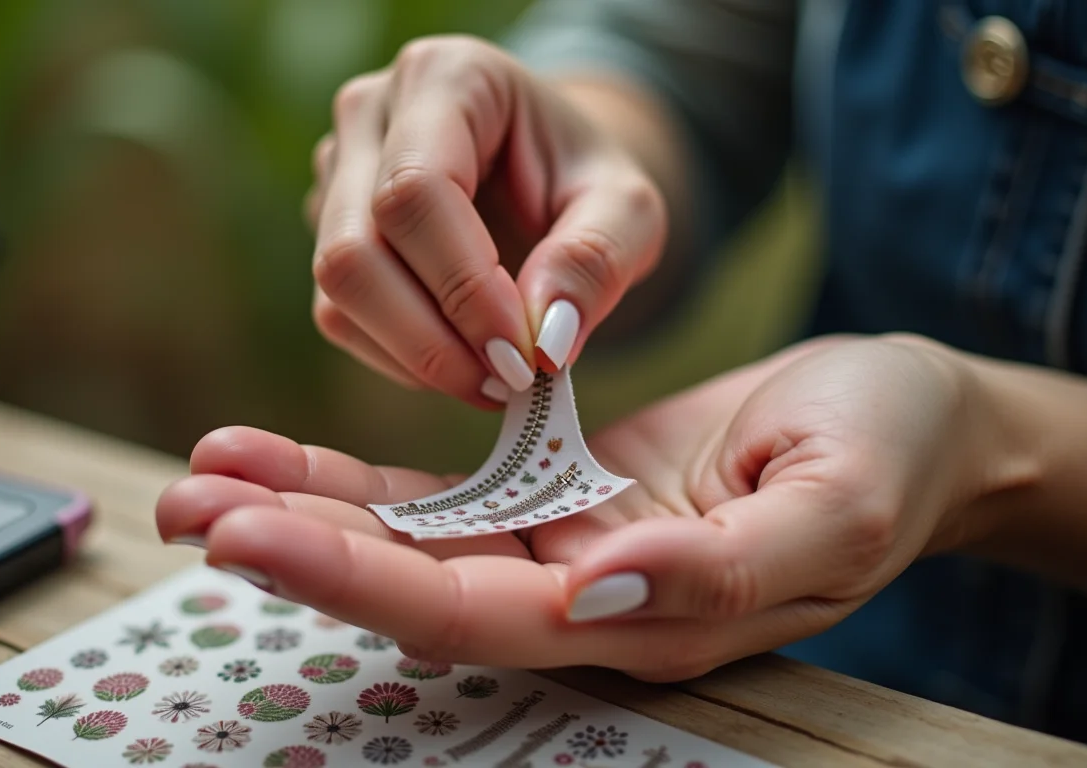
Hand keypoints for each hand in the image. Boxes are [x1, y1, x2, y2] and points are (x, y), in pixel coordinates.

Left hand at [155, 334, 1001, 680]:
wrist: (902, 417)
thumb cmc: (886, 456)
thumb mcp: (832, 509)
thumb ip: (720, 567)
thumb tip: (594, 589)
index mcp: (643, 620)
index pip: (474, 617)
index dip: (359, 582)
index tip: (251, 536)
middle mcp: (583, 598)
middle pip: (414, 586)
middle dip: (296, 548)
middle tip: (185, 505)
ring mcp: (562, 545)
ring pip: (409, 539)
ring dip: (301, 508)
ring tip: (201, 473)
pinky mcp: (555, 490)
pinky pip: (440, 487)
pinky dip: (355, 472)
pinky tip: (277, 453)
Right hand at [305, 35, 666, 407]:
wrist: (547, 178)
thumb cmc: (585, 181)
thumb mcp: (629, 209)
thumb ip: (597, 260)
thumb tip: (544, 339)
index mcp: (447, 76)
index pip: (416, 190)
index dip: (463, 286)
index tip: (522, 356)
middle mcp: (370, 113)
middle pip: (354, 249)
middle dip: (430, 337)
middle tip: (506, 383)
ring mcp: (336, 172)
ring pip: (336, 289)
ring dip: (414, 356)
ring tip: (493, 379)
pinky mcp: (327, 231)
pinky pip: (338, 315)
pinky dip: (399, 358)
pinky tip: (461, 361)